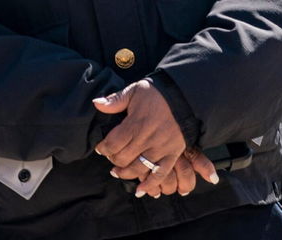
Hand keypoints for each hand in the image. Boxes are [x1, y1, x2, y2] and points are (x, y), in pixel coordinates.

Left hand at [93, 81, 215, 196]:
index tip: (101, 148)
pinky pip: (160, 173)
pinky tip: (141, 190)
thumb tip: (96, 104)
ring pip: (139, 168)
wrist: (185, 96)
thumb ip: (115, 100)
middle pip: (123, 158)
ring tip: (118, 172)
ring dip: (126, 173)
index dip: (104, 148)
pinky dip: (150, 184)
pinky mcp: (172, 154)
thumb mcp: (135, 91)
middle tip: (110, 157)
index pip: (113, 143)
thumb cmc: (158, 93)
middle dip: (113, 160)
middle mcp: (147, 139)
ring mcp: (160, 148)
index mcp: (135, 123)